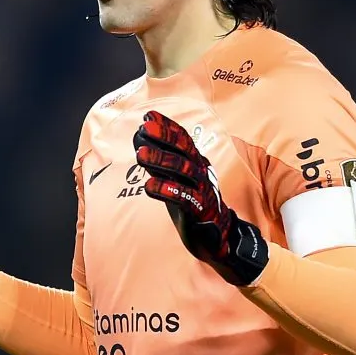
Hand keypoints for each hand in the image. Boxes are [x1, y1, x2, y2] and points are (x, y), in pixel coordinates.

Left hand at [132, 110, 267, 285]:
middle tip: (143, 129)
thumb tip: (140, 142)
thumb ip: (160, 164)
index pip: (183, 140)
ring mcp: (203, 191)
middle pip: (185, 151)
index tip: (147, 116)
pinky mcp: (201, 211)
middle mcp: (202, 173)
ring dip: (161, 161)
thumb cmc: (192, 204)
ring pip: (184, 171)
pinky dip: (167, 190)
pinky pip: (185, 198)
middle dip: (164, 138)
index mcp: (197, 163)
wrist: (216, 237)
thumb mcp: (175, 180)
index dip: (166, 127)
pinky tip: (149, 186)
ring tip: (140, 155)